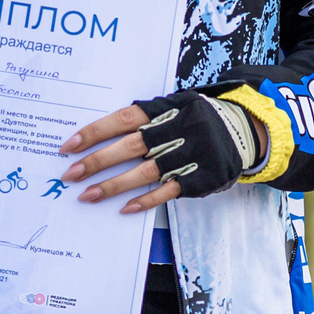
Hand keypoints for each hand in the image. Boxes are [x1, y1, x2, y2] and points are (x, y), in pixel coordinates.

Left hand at [60, 90, 261, 211]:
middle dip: (97, 161)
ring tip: (87, 195)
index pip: (124, 119)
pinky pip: (167, 191)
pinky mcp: (200, 177)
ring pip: (145, 172)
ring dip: (113, 186)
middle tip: (71, 174)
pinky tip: (124, 208)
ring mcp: (190, 155)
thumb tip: (99, 133)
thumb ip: (145, 116)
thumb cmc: (197, 118)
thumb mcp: (176, 105)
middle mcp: (177, 130)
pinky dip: (145, 200)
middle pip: (131, 146)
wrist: (244, 131)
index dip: (95, 132)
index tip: (69, 145)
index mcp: (166, 109)